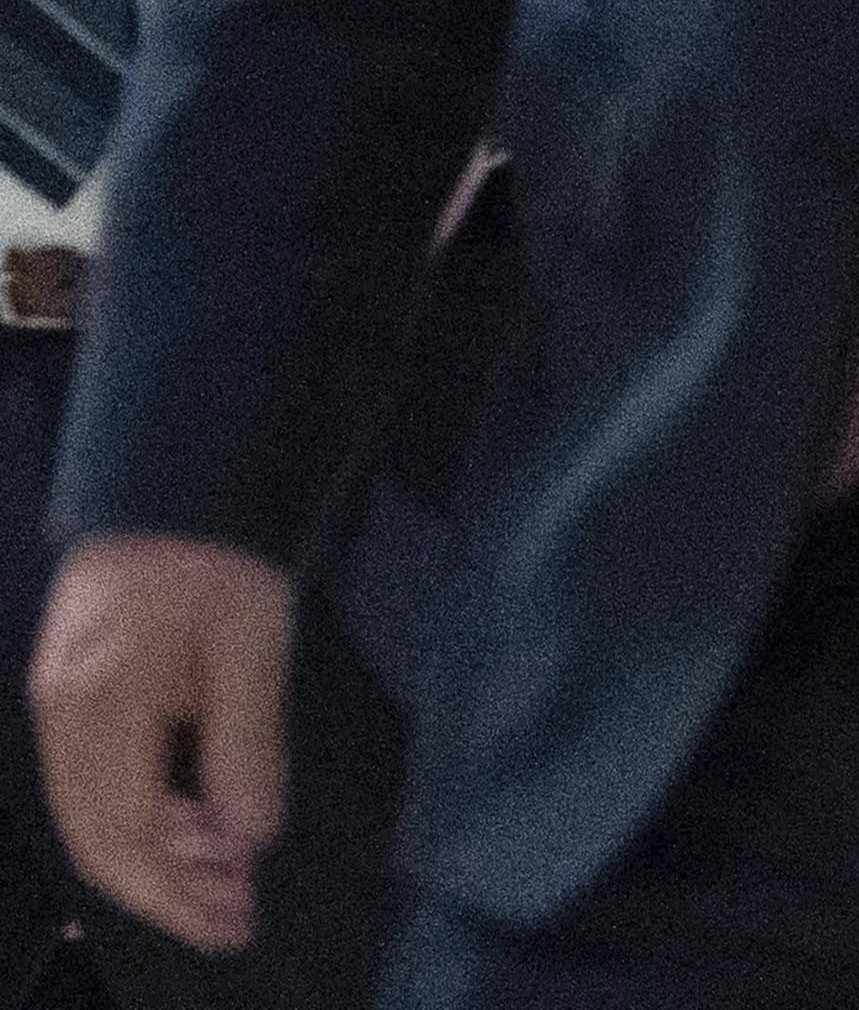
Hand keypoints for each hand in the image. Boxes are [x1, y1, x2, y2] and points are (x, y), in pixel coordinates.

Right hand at [32, 534, 288, 956]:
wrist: (173, 486)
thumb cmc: (220, 561)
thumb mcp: (252, 646)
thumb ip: (246, 744)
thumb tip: (248, 838)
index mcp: (101, 708)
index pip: (129, 835)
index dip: (180, 891)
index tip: (236, 920)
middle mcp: (62, 720)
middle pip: (100, 840)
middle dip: (166, 892)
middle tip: (235, 918)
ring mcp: (57, 709)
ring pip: (91, 819)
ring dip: (155, 862)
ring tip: (226, 882)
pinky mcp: (69, 697)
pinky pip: (92, 786)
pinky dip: (141, 821)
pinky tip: (196, 827)